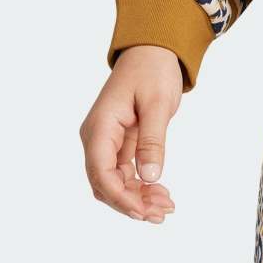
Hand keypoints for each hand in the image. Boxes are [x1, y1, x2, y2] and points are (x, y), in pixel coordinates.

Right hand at [79, 45, 182, 223]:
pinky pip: (125, 172)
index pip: (101, 173)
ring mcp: (107, 141)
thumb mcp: (157, 103)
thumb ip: (153, 140)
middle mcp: (97, 138)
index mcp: (100, 128)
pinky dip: (141, 184)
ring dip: (137, 197)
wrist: (153, 50)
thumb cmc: (153, 70)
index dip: (121, 197)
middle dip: (131, 203)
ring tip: (165, 207)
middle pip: (106, 184)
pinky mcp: (120, 142)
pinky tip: (160, 192)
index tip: (144, 211)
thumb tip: (151, 177)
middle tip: (162, 213)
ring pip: (115, 182)